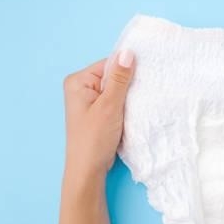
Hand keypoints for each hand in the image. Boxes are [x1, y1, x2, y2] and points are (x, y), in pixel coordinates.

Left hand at [62, 49, 135, 180]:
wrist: (88, 170)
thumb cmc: (94, 139)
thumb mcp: (110, 106)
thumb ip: (119, 79)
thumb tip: (128, 53)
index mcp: (78, 81)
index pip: (109, 64)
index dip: (127, 70)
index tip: (146, 76)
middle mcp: (81, 88)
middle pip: (113, 76)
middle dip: (128, 84)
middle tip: (145, 91)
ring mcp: (89, 101)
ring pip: (117, 90)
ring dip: (128, 97)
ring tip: (139, 103)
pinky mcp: (98, 113)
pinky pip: (116, 102)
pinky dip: (126, 106)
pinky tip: (134, 111)